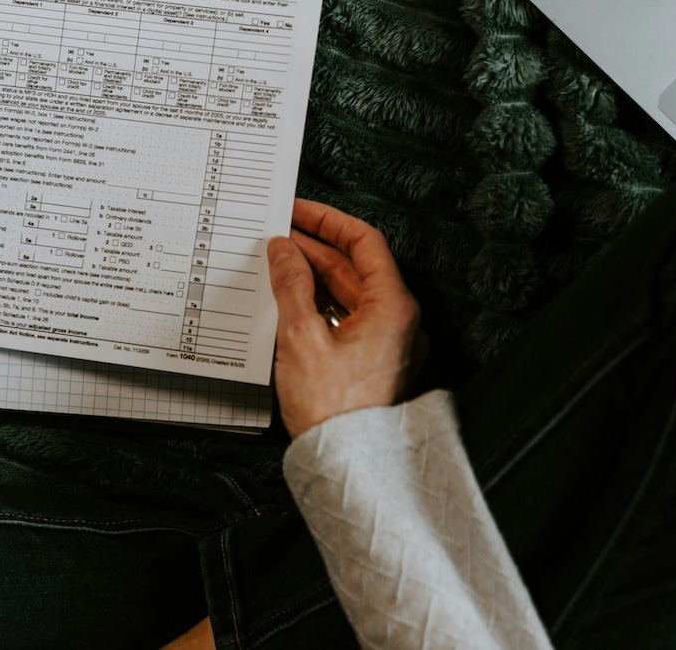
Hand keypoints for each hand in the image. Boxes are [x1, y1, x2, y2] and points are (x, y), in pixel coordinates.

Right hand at [266, 199, 423, 437]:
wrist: (346, 465)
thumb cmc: (334, 410)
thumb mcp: (301, 335)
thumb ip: (291, 285)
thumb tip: (283, 251)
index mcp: (393, 308)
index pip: (364, 242)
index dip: (328, 221)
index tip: (298, 211)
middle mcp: (397, 322)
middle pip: (355, 268)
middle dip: (314, 249)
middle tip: (277, 235)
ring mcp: (386, 344)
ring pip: (348, 294)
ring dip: (313, 276)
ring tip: (277, 264)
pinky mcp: (371, 363)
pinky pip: (345, 318)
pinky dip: (318, 303)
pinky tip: (290, 300)